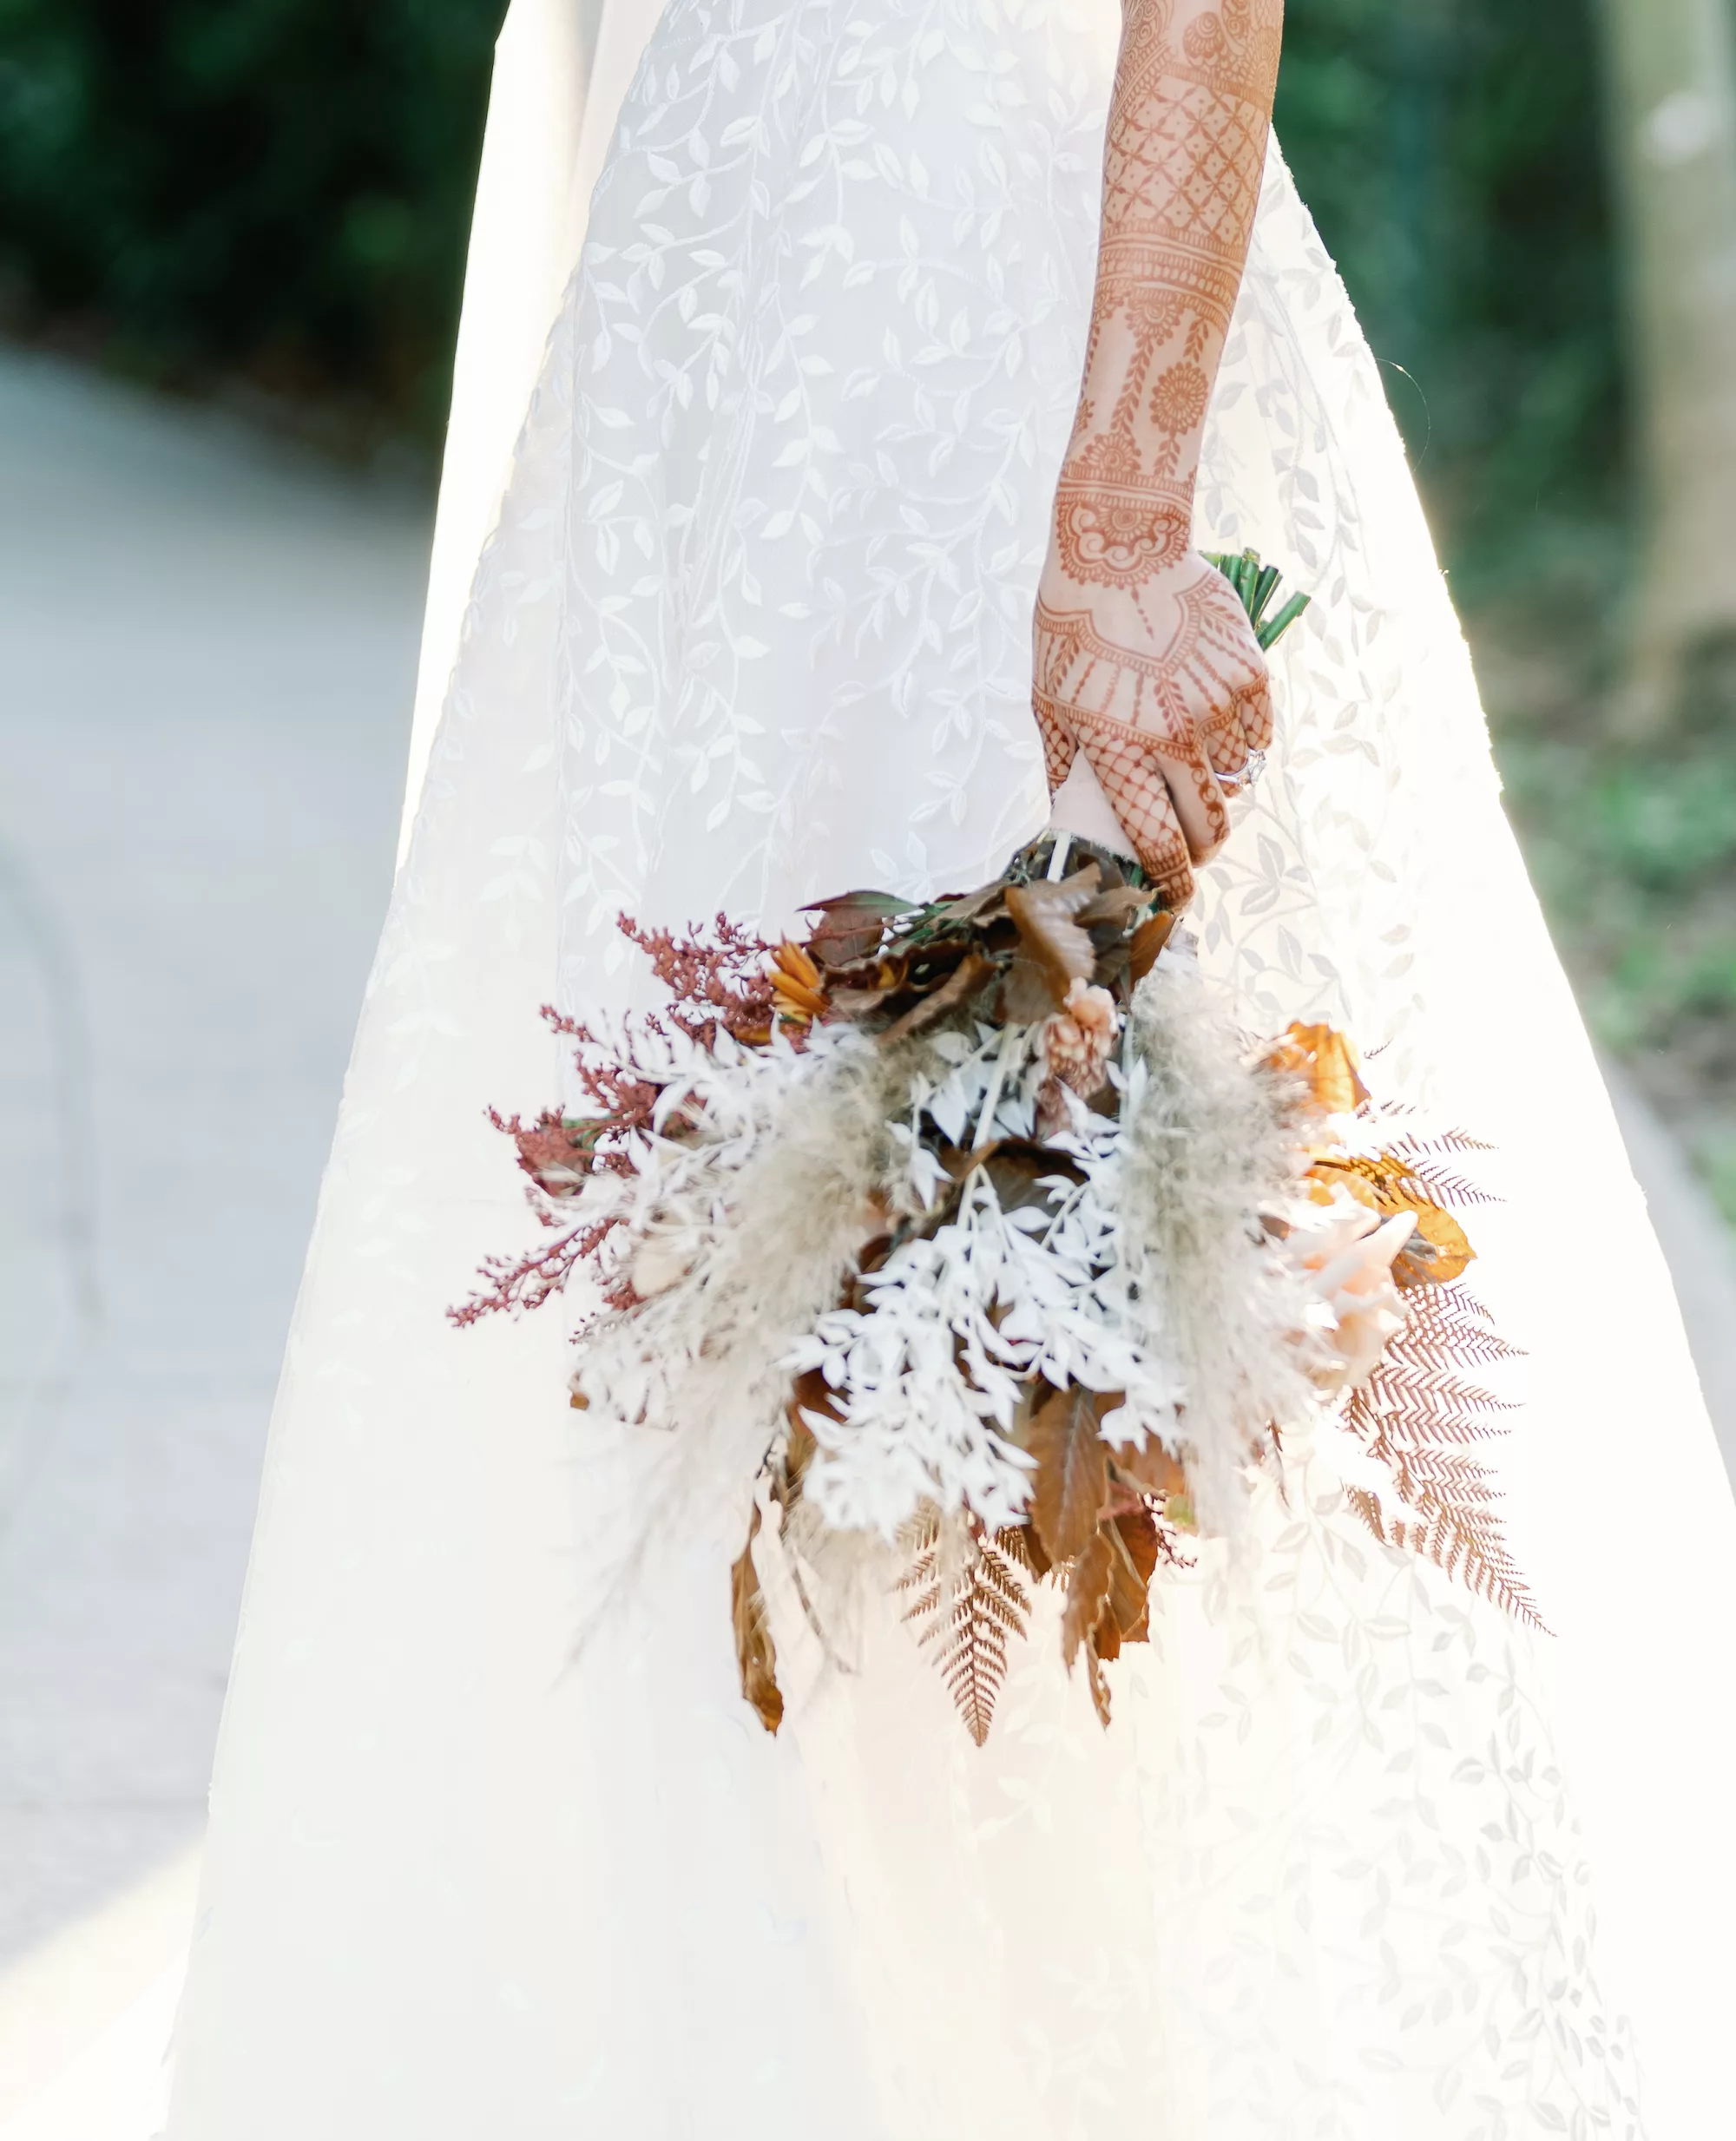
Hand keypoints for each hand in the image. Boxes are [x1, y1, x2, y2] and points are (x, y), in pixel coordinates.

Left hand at [1032, 547, 1271, 910]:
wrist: (1120, 545)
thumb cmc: (1072, 629)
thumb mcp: (1050, 705)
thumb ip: (1067, 772)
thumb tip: (1073, 827)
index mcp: (1118, 750)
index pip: (1156, 844)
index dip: (1169, 884)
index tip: (1173, 900)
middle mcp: (1173, 735)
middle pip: (1208, 827)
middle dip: (1202, 852)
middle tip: (1191, 852)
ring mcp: (1216, 704)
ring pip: (1237, 784)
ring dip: (1220, 795)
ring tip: (1197, 781)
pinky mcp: (1248, 675)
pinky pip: (1258, 739)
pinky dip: (1242, 750)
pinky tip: (1217, 735)